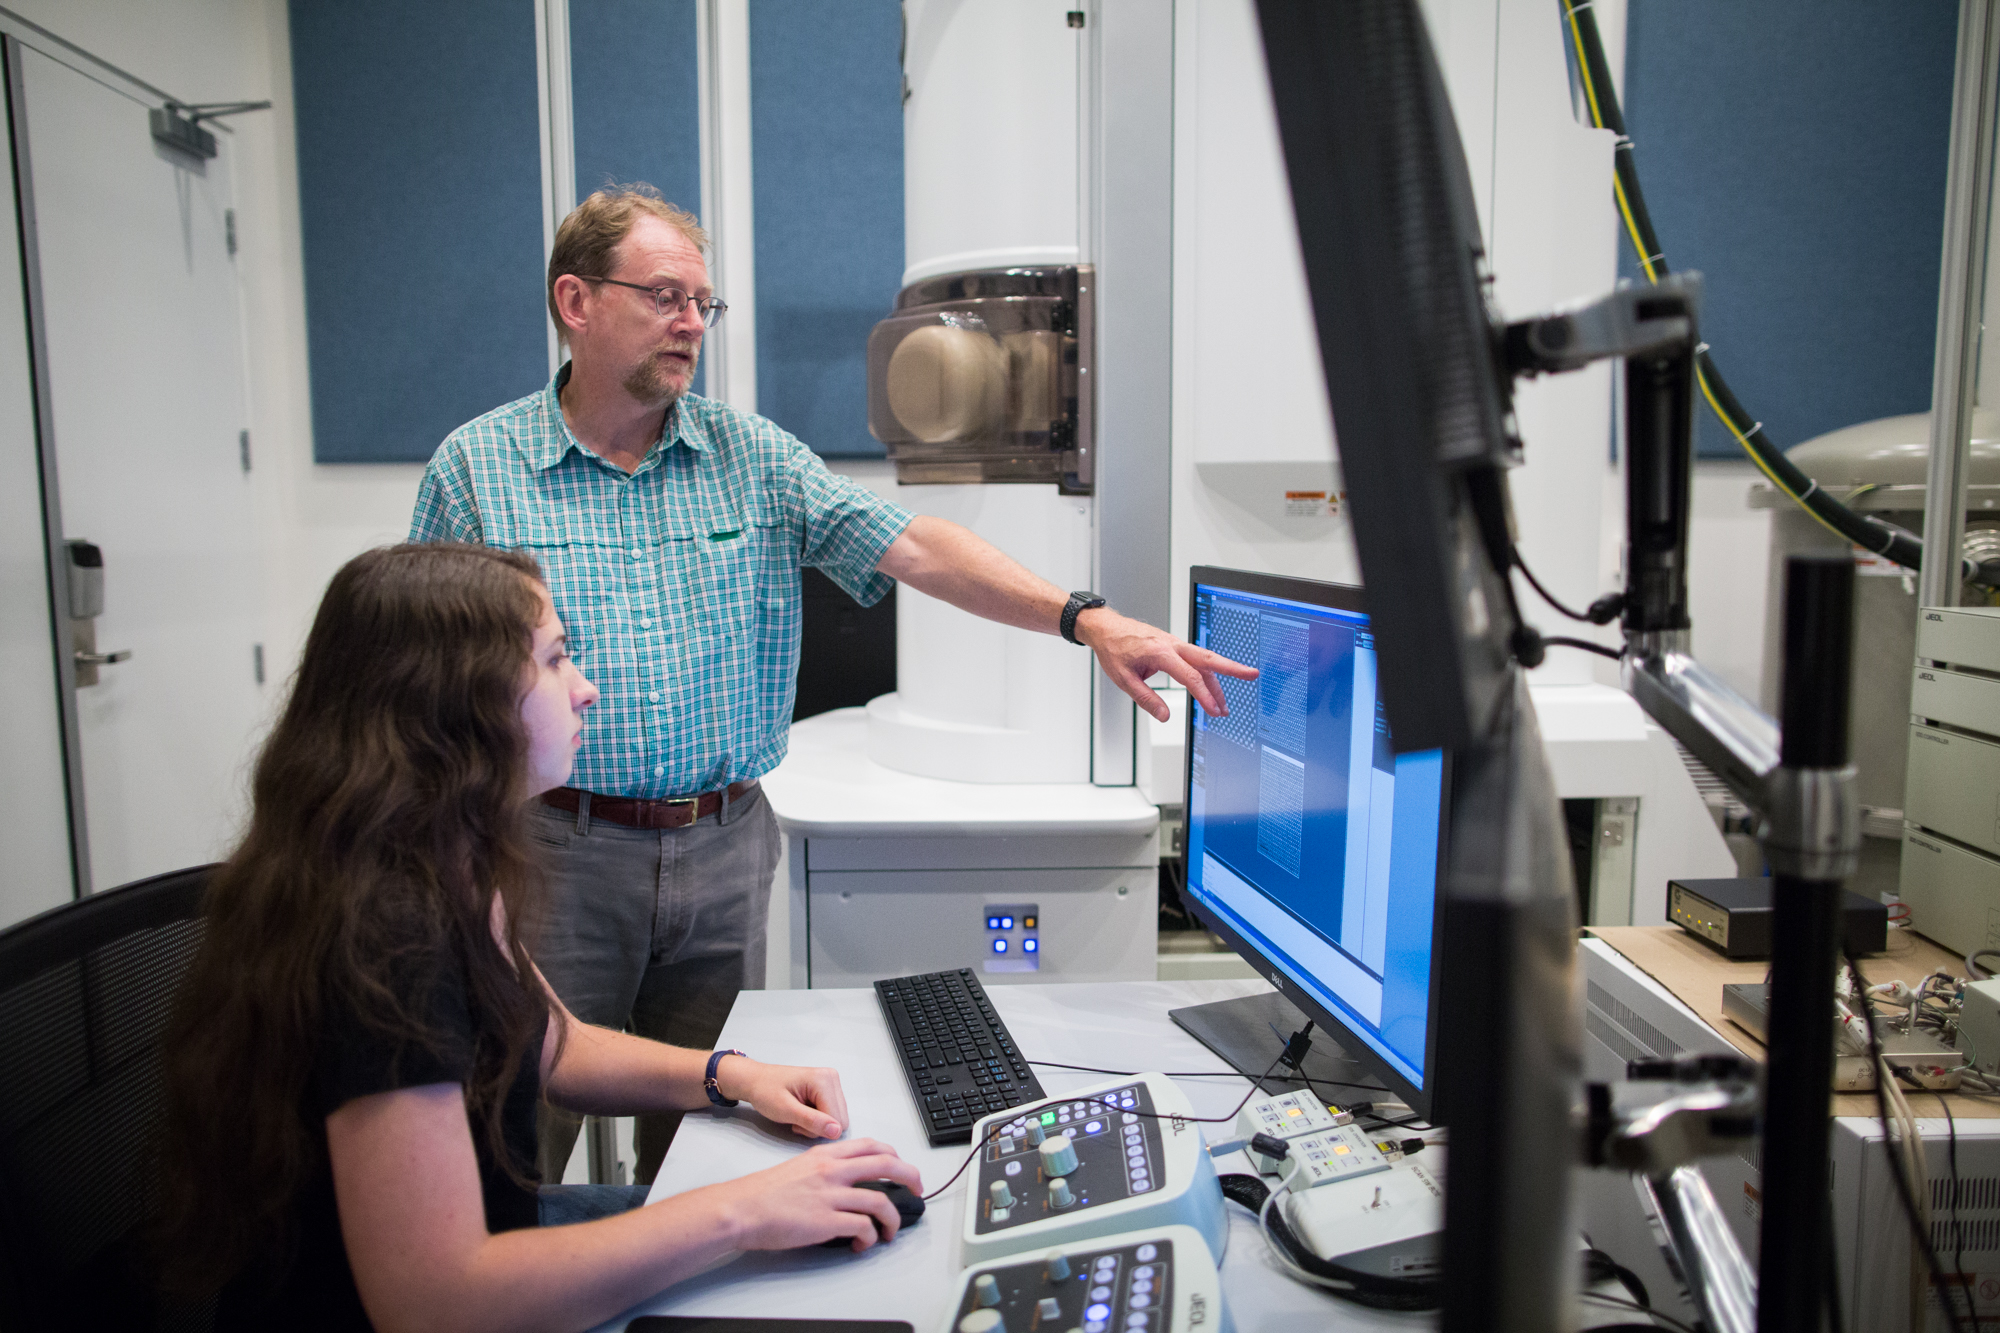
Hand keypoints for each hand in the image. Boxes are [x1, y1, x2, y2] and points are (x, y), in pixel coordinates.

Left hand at [717, 1056, 849, 1138]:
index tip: (795, 1122)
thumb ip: (812, 1121)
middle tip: (795, 1119)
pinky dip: (817, 1119)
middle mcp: (832, 1078)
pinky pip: (831, 1114)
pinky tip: (802, 1111)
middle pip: (840, 1120)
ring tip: (797, 1114)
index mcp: (824, 1080)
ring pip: (836, 1119)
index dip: (816, 1128)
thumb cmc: (765, 1092)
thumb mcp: (785, 1110)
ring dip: (816, 1124)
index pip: (837, 1120)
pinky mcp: (828, 1089)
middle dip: (818, 1126)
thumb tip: (836, 1131)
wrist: (755, 1080)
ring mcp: (831, 1083)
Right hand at [719, 1138, 923, 1251]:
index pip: (871, 1146)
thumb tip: (846, 1182)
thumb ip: (825, 1169)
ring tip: (889, 1232)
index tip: (901, 1168)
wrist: (742, 1208)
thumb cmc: (763, 1192)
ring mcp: (831, 1195)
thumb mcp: (799, 1167)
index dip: (894, 1156)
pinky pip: (863, 1226)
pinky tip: (863, 1243)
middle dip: (910, 1178)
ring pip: (880, 1201)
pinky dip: (870, 1237)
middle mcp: (832, 1171)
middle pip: (887, 1165)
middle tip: (916, 1191)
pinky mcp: (826, 1221)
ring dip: (892, 1219)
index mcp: (825, 1155)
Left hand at [1074, 607, 1258, 721]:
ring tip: (1224, 705)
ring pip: (1203, 660)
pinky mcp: (1174, 646)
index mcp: (1160, 652)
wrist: (1106, 628)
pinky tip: (1212, 687)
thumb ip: (1145, 698)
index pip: (1190, 676)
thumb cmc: (1113, 649)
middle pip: (1208, 658)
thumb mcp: (1124, 679)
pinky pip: (1195, 659)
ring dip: (1217, 681)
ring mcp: (1174, 643)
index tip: (1214, 711)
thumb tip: (1165, 716)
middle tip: (1252, 675)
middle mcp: (1172, 645)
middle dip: (1232, 668)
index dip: (1204, 695)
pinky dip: (1207, 673)